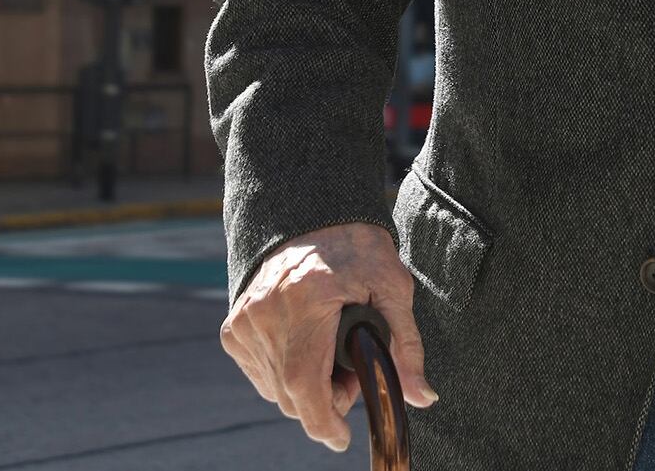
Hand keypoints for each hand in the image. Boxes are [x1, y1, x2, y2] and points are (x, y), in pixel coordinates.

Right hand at [220, 221, 436, 451]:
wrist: (311, 215)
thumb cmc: (356, 248)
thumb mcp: (392, 287)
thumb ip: (406, 345)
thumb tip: (422, 397)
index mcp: (305, 302)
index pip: (305, 383)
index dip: (324, 420)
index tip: (342, 438)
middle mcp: (264, 314)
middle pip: (291, 394)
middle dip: (326, 401)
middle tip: (353, 372)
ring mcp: (243, 322)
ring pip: (274, 390)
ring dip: (306, 390)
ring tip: (331, 355)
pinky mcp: (232, 328)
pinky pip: (260, 375)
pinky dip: (285, 376)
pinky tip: (308, 350)